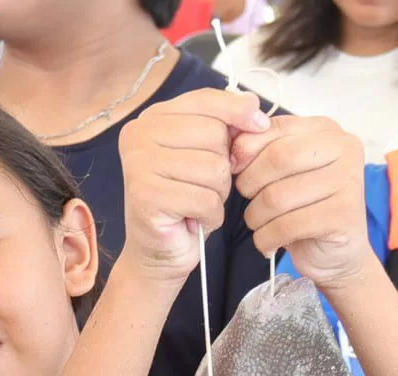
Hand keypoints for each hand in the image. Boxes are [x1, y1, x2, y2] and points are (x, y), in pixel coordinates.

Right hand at [118, 88, 270, 286]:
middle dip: (223, 167)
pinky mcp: (146, 196)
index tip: (259, 125)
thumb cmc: (184, 205)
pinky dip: (210, 216)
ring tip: (195, 205)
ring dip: (217, 195)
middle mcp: (139, 134)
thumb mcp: (207, 155)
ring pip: (214, 169)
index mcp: (152, 117)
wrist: (159, 255)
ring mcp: (139, 164)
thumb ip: (225, 125)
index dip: (237, 112)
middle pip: (214, 135)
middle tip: (201, 187)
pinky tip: (193, 221)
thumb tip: (254, 105)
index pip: (206, 99)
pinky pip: (206, 199)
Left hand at [232, 115, 369, 291]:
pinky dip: (266, 238)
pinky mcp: (342, 215)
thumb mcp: (283, 174)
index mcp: (327, 130)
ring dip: (255, 217)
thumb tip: (234, 143)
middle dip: (250, 184)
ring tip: (259, 226)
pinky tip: (269, 243)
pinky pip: (286, 226)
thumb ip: (263, 150)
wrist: (336, 254)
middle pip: (277, 158)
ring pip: (277, 196)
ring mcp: (347, 180)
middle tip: (249, 202)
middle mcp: (343, 148)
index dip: (247, 150)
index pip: (276, 128)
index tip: (235, 169)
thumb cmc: (306, 209)